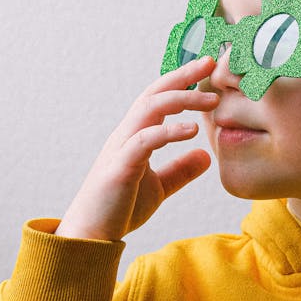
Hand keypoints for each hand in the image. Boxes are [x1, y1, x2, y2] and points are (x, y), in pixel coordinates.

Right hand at [56, 56, 218, 240]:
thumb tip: (206, 156)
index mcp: (135, 136)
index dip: (181, 80)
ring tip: (210, 101)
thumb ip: (179, 170)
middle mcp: (126, 135)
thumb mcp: (158, 187)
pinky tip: (191, 130)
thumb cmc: (118, 210)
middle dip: (182, 75)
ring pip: (148, 109)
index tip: (207, 67)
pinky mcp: (120, 167)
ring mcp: (121, 148)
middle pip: (153, 93)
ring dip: (181, 99)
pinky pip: (144, 141)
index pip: (158, 97)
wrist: (90, 237)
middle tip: (209, 62)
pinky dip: (168, 132)